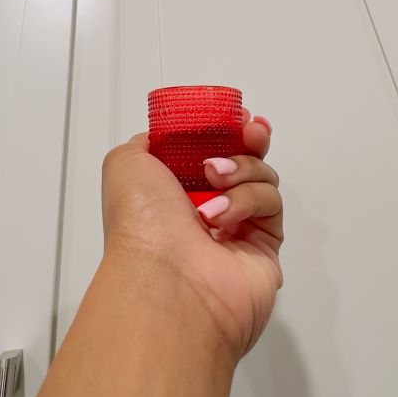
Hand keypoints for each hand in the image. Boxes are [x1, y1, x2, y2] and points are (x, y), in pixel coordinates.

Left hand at [101, 109, 282, 360]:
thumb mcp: (126, 163)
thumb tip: (168, 136)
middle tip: (248, 132)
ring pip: (262, 178)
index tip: (233, 116)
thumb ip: (150, 141)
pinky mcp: (265, 248)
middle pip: (244, 160)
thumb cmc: (141, 225)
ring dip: (242, 169)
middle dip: (249, 140)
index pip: (209, 150)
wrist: (166, 280)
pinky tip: (223, 215)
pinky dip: (249, 200)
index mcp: (172, 192)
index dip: (224, 129)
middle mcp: (205, 211)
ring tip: (215, 180)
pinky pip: (272, 206)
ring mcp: (237, 230)